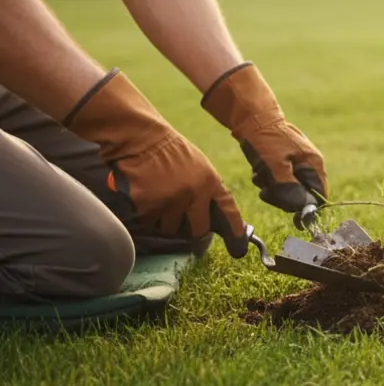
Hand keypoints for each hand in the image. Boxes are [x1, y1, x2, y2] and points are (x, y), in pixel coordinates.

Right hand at [62, 70, 249, 256]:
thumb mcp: (199, 166)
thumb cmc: (169, 151)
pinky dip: (145, 214)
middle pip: (198, 230)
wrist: (141, 138)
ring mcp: (170, 201)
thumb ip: (206, 189)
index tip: (239, 247)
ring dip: (164, 220)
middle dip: (191, 230)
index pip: (228, 210)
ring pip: (169, 228)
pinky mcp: (147, 206)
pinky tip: (144, 196)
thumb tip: (212, 216)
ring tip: (158, 197)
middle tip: (182, 221)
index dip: (234, 229)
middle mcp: (193, 194)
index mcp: (210, 182)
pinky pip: (148, 222)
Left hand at [201, 63, 327, 212]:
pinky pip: (279, 181)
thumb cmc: (265, 140)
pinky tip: (259, 171)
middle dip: (283, 196)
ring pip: (288, 189)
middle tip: (267, 190)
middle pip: (303, 194)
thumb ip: (289, 189)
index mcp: (314, 163)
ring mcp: (296, 163)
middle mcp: (309, 164)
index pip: (319, 195)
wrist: (251, 117)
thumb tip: (301, 209)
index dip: (306, 206)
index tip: (291, 213)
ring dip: (272, 188)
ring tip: (261, 176)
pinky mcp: (284, 163)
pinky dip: (268, 180)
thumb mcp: (275, 166)